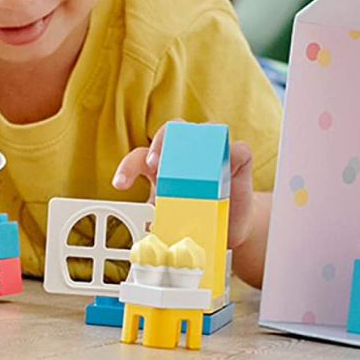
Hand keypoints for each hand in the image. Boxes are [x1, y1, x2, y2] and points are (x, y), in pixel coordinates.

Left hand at [111, 121, 256, 248]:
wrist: (230, 227)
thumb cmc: (199, 218)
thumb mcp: (175, 222)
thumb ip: (161, 223)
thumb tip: (150, 231)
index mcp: (163, 168)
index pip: (140, 158)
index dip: (128, 168)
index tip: (120, 184)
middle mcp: (186, 152)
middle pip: (169, 131)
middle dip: (159, 144)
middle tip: (155, 164)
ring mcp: (214, 152)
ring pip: (203, 129)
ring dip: (197, 141)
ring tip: (192, 165)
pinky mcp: (238, 161)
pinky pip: (237, 148)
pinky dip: (232, 154)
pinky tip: (228, 169)